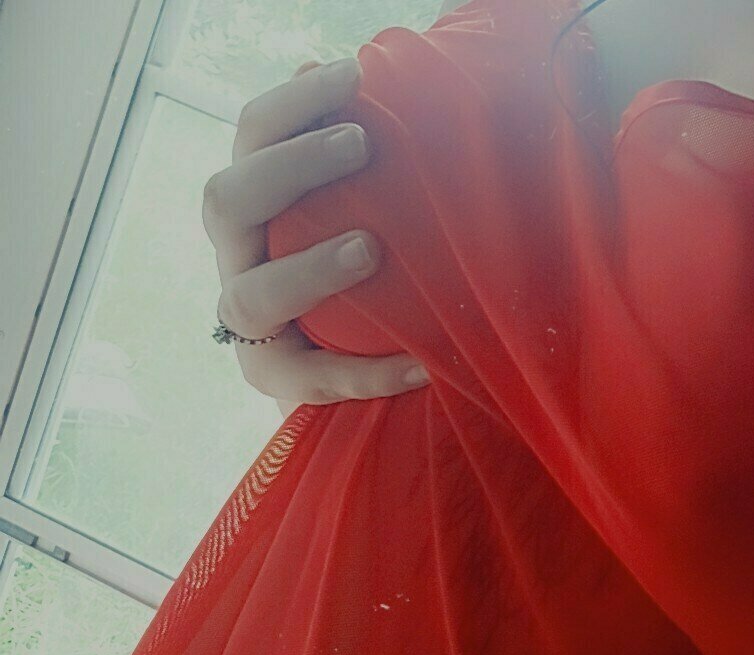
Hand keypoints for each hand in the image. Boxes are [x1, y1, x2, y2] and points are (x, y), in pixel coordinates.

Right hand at [202, 58, 430, 414]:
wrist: (346, 362)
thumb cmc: (363, 266)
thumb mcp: (359, 204)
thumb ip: (353, 153)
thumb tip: (355, 71)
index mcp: (254, 201)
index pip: (253, 135)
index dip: (295, 102)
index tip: (355, 74)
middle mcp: (238, 255)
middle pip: (226, 200)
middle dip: (291, 166)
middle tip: (362, 143)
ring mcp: (249, 323)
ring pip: (250, 297)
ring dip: (308, 268)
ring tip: (370, 248)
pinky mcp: (275, 381)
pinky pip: (311, 379)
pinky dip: (367, 373)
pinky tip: (423, 365)